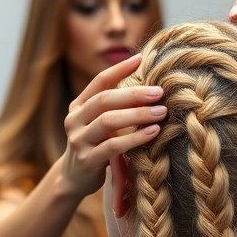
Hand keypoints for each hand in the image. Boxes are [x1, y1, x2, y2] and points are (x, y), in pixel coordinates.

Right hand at [61, 54, 165, 197]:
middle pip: (104, 100)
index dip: (120, 69)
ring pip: (108, 121)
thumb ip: (114, 105)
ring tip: (162, 112)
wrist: (74, 178)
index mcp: (79, 105)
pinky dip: (135, 138)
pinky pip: (113, 146)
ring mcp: (79, 140)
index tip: (141, 58)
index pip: (100, 81)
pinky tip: (153, 132)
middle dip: (134, 94)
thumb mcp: (100, 122)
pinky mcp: (87, 160)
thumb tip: (148, 82)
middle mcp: (75, 119)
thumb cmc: (97, 144)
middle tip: (160, 92)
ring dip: (137, 115)